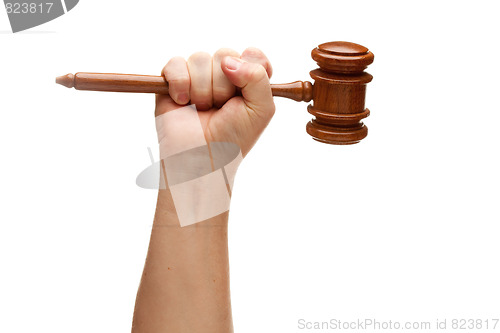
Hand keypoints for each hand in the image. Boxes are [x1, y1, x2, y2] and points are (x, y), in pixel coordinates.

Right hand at [155, 47, 274, 156]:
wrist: (201, 158)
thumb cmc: (233, 138)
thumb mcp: (261, 109)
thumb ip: (258, 77)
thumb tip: (229, 60)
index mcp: (246, 81)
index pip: (252, 54)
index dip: (250, 67)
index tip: (245, 90)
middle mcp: (222, 76)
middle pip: (225, 54)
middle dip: (224, 86)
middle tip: (221, 108)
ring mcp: (196, 78)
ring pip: (200, 59)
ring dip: (202, 90)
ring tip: (201, 110)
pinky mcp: (172, 81)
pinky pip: (176, 64)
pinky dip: (180, 84)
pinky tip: (183, 103)